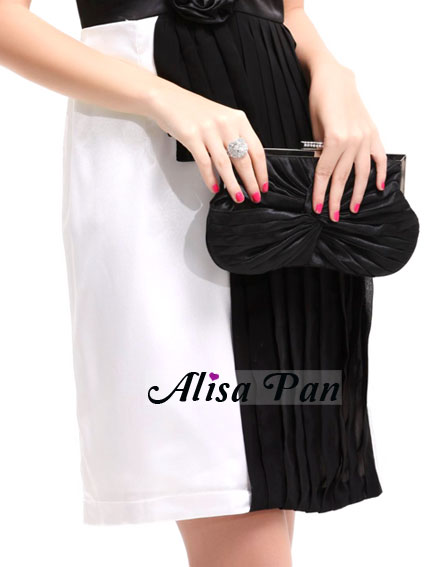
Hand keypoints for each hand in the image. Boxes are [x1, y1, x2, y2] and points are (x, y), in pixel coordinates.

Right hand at [147, 80, 268, 202]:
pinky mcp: (192, 136)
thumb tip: (246, 165)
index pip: (256, 150)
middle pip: (243, 160)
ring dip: (233, 185)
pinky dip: (210, 178)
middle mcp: (226, 124)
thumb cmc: (195, 112)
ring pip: (225, 165)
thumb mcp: (222, 119)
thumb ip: (235, 137)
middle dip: (251, 182)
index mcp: (238, 119)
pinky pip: (205, 163)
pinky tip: (214, 187)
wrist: (168, 99)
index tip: (263, 184)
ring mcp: (209, 130)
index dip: (261, 171)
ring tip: (237, 197)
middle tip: (254, 196)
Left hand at [308, 60, 386, 220]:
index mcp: (335, 139)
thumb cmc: (319, 99)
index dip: (320, 192)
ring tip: (352, 208)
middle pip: (342, 177)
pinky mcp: (373, 133)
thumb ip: (320, 152)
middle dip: (336, 199)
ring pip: (361, 172)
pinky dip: (380, 172)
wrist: (335, 77)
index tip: (317, 207)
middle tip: (332, 216)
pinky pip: (379, 157)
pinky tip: (379, 187)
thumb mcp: (314, 128)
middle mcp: (353, 140)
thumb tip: (323, 173)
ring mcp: (366, 137)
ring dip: (357, 192)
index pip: (326, 173)